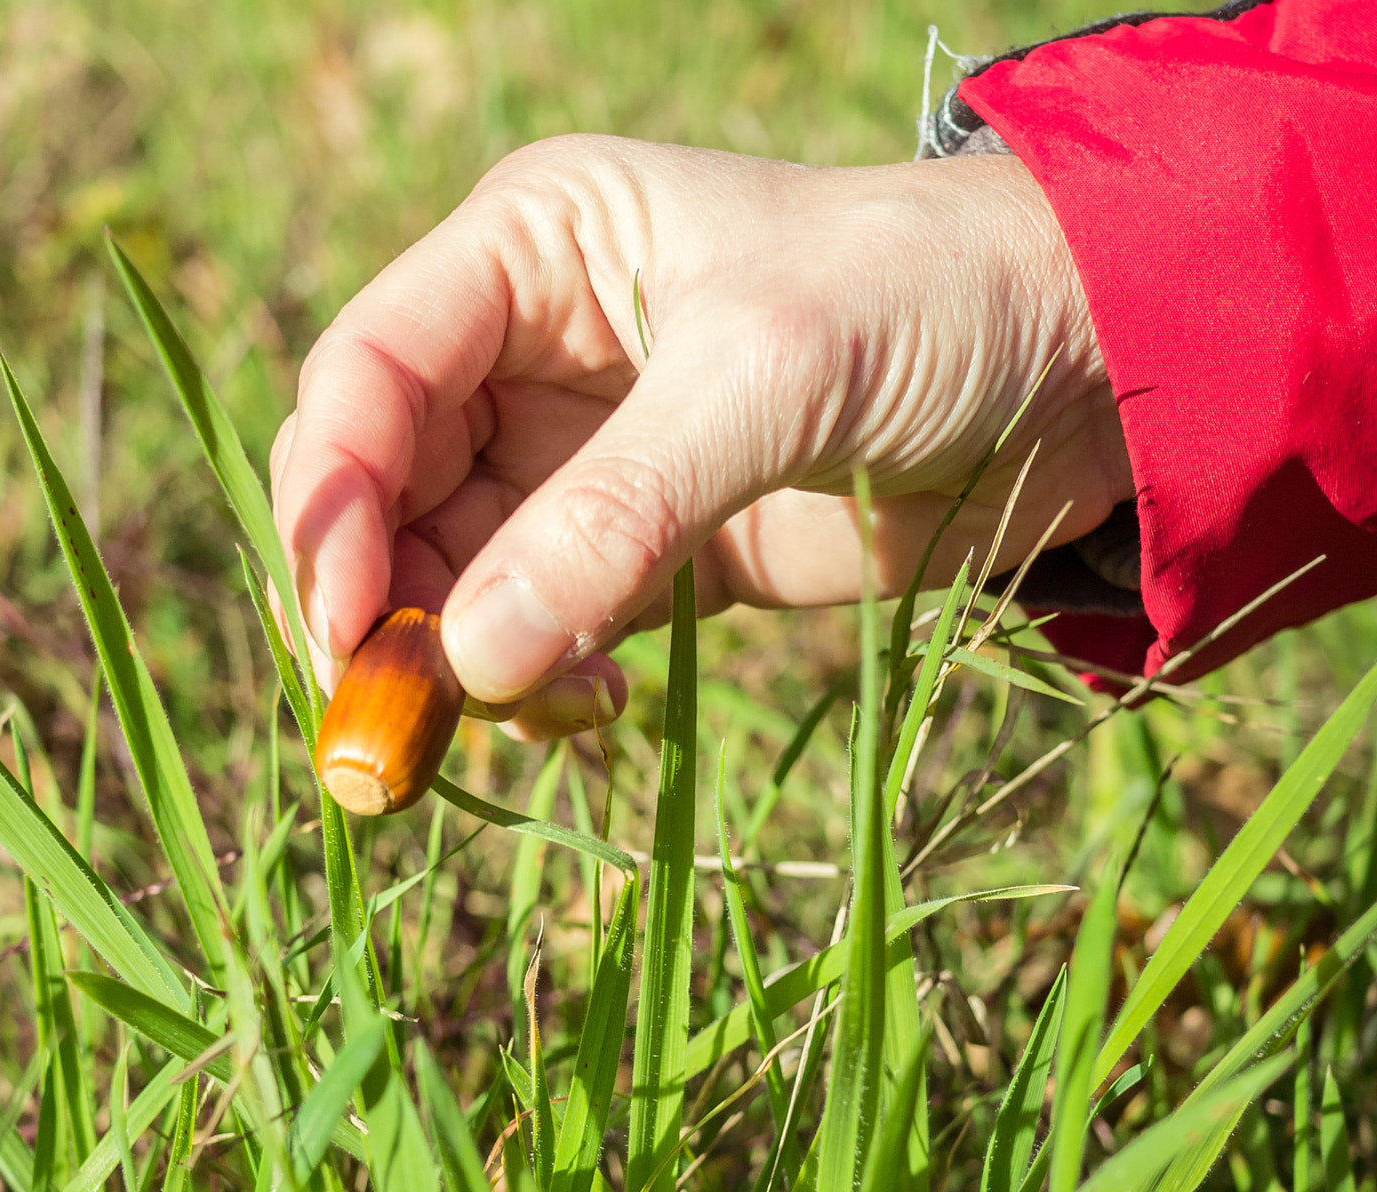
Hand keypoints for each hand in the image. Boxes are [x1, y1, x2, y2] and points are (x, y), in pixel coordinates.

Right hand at [271, 136, 1134, 739]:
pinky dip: (531, 685)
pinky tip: (590, 705)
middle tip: (389, 719)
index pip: (368, 374)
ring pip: (446, 577)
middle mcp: (525, 351)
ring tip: (523, 712)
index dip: (330, 497)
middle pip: (383, 491)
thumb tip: (467, 666)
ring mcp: (574, 458)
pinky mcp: (635, 552)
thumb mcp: (766, 379)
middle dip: (378, 604)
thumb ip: (612, 516)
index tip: (340, 620)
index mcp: (530, 250)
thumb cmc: (930, 303)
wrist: (1084, 369)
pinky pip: (531, 631)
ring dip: (456, 663)